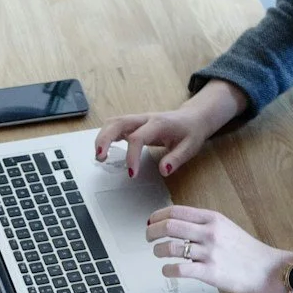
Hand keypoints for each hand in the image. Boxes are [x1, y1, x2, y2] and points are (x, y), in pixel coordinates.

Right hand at [94, 80, 248, 178]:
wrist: (192, 118)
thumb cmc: (190, 132)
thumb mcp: (190, 147)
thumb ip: (176, 159)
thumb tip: (163, 171)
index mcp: (158, 124)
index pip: (138, 138)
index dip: (132, 156)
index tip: (131, 173)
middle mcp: (145, 119)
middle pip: (118, 122)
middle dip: (105, 139)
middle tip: (99, 157)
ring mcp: (138, 120)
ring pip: (113, 122)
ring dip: (102, 137)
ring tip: (99, 156)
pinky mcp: (134, 124)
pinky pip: (115, 126)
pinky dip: (106, 136)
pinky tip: (103, 150)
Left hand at [146, 205, 292, 292]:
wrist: (268, 269)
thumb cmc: (247, 250)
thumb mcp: (226, 227)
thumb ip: (203, 224)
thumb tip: (177, 223)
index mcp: (213, 218)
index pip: (176, 211)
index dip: (157, 216)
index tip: (151, 221)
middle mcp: (210, 233)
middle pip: (169, 226)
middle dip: (151, 231)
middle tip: (148, 237)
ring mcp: (209, 253)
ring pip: (170, 247)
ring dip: (157, 250)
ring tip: (158, 253)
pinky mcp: (210, 273)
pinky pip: (179, 269)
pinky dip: (167, 270)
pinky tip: (167, 270)